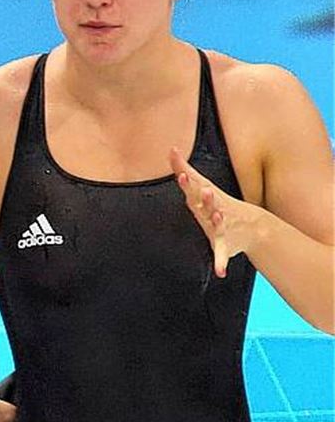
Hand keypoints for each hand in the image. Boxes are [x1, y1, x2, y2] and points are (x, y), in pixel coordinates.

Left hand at [170, 147, 258, 277]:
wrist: (250, 228)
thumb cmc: (216, 205)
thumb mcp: (201, 189)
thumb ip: (185, 169)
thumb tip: (171, 149)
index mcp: (207, 199)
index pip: (198, 188)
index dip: (190, 183)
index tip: (184, 174)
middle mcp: (216, 210)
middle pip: (211, 203)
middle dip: (208, 198)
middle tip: (205, 191)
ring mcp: (222, 226)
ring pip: (219, 222)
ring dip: (218, 219)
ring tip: (218, 216)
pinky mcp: (225, 243)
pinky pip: (222, 253)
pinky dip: (221, 262)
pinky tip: (220, 272)